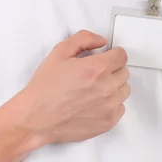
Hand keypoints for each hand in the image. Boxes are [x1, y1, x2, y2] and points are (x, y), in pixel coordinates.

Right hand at [19, 29, 129, 144]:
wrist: (36, 118)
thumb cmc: (46, 86)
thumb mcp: (59, 52)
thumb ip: (83, 39)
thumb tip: (102, 41)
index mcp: (96, 69)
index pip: (122, 56)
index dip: (113, 53)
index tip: (106, 56)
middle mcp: (106, 88)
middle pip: (124, 72)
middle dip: (112, 69)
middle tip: (95, 73)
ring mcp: (109, 107)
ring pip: (124, 90)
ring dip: (114, 86)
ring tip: (95, 88)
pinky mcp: (108, 122)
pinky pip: (120, 107)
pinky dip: (111, 103)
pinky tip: (95, 102)